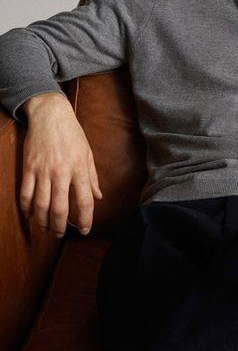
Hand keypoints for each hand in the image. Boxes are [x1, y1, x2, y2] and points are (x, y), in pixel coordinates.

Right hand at [20, 93, 102, 237]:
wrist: (51, 115)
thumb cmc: (73, 134)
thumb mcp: (88, 153)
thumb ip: (92, 177)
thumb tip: (98, 197)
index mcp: (80, 169)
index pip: (84, 201)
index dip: (85, 219)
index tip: (84, 230)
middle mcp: (62, 172)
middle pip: (60, 208)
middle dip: (60, 226)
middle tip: (60, 235)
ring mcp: (43, 171)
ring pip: (41, 204)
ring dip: (43, 221)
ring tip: (45, 229)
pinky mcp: (29, 168)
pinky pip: (26, 193)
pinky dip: (27, 208)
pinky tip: (31, 215)